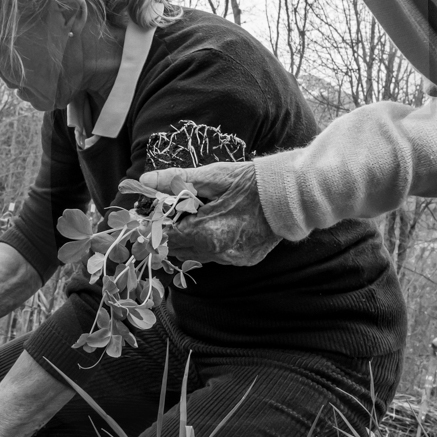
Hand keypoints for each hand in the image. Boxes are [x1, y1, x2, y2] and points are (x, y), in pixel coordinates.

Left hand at [139, 161, 279, 265]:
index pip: (165, 238)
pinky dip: (207, 243)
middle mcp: (217, 252)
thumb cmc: (251, 182)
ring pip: (195, 255)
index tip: (149, 215)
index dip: (153, 227)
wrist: (290, 195)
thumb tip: (146, 179)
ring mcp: (231, 259)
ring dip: (187, 239)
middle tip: (168, 213)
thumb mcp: (212, 176)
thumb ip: (176, 179)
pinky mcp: (243, 260)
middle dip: (168, 233)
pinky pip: (215, 256)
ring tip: (190, 217)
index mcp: (206, 232)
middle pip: (177, 250)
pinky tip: (214, 226)